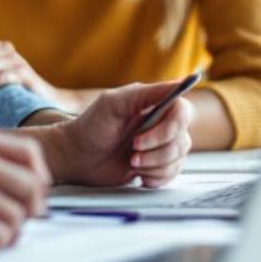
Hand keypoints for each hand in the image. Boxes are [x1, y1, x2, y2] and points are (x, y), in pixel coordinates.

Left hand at [32, 78, 194, 188]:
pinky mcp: (157, 166)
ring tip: (131, 162)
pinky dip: (156, 178)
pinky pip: (172, 174)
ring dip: (154, 165)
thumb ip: (146, 93)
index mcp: (154, 105)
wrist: (77, 157)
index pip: (183, 111)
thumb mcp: (112, 104)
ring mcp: (160, 146)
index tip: (142, 137)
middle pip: (183, 139)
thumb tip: (180, 83)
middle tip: (132, 151)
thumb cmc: (91, 126)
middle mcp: (161, 124)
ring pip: (178, 159)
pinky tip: (138, 175)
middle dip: (157, 151)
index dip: (171, 127)